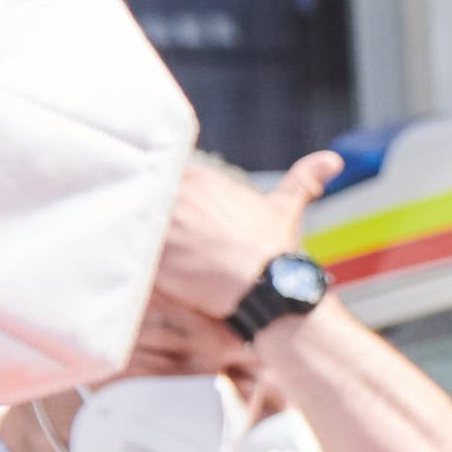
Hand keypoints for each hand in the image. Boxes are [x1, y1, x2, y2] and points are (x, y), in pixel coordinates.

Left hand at [130, 152, 336, 371]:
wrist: (269, 290)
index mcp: (199, 177)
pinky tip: (126, 273)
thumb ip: (302, 180)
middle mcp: (177, 190)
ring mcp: (162, 220)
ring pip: (125, 222)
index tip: (165, 228)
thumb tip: (332, 161)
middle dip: (136, 220)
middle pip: (136, 200)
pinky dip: (119, 260)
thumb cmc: (276, 254)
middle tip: (141, 248)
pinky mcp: (151, 251)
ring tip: (129, 259)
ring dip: (124, 239)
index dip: (159, 208)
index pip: (159, 183)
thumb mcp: (285, 210)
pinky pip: (123, 250)